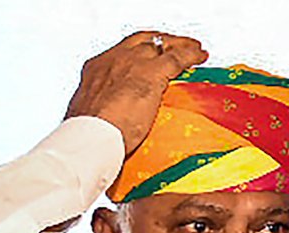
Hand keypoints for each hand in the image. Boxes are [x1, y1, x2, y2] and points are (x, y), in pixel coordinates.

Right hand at [65, 31, 207, 154]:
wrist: (92, 134)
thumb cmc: (88, 131)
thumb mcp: (89, 114)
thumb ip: (101, 110)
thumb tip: (106, 120)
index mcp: (97, 69)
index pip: (121, 52)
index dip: (138, 52)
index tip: (148, 56)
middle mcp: (114, 59)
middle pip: (143, 42)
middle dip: (160, 43)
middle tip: (174, 47)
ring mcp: (134, 63)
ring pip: (162, 45)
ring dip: (179, 46)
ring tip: (192, 50)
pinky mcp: (153, 73)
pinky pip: (177, 57)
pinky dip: (191, 55)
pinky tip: (200, 56)